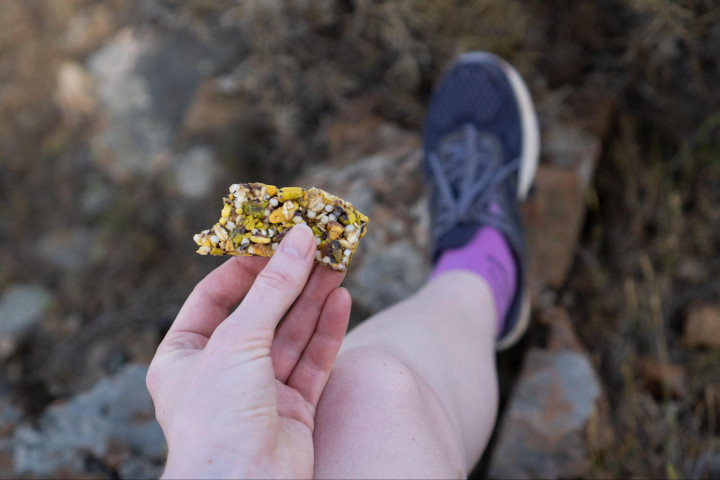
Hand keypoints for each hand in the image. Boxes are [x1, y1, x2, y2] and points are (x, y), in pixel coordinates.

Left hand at [146, 225, 350, 478]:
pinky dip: (327, 330)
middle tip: (316, 243)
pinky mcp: (293, 409)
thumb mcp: (238, 340)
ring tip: (337, 261)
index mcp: (184, 355)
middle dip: (289, 278)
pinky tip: (341, 299)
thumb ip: (272, 288)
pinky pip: (312, 360)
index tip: (273, 238)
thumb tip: (298, 238)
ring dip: (313, 298)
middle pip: (261, 312)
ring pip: (292, 333)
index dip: (243, 266)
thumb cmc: (218, 415)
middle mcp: (221, 371)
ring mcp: (259, 391)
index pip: (214, 297)